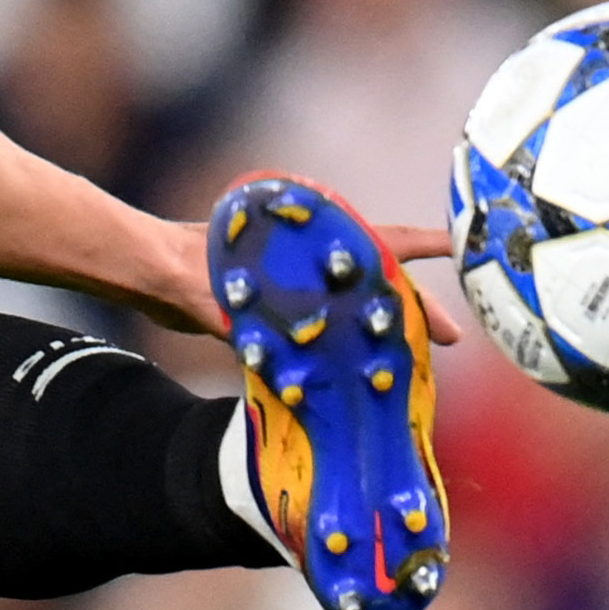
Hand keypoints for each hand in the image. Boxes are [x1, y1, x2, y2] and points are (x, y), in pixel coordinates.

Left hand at [125, 212, 462, 347]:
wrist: (145, 270)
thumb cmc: (181, 267)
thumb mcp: (218, 294)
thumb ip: (239, 318)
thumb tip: (261, 346)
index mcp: (308, 244)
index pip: (380, 239)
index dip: (425, 245)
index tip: (463, 248)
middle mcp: (308, 261)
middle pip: (374, 281)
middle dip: (413, 308)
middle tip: (449, 339)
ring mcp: (294, 282)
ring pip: (352, 305)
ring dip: (380, 329)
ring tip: (413, 359)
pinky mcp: (275, 307)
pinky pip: (321, 326)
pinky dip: (340, 345)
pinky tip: (356, 370)